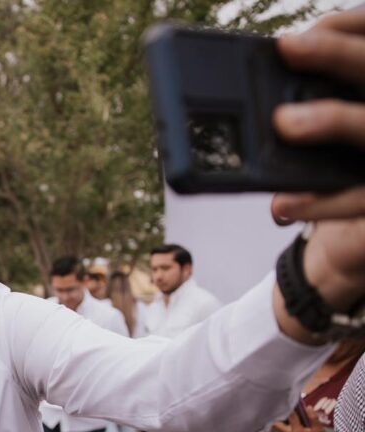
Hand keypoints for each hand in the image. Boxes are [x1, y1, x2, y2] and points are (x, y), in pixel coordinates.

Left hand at [267, 7, 364, 339]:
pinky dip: (319, 202)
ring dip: (332, 119)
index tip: (294, 32)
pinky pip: (357, 199)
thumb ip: (294, 105)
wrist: (350, 243)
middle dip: (336, 54)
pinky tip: (280, 205)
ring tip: (284, 122)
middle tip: (287, 46)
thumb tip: (239, 85)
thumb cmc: (326, 170)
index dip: (343, 26)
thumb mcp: (312, 131)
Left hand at [272, 406, 329, 431]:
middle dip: (279, 416)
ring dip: (280, 421)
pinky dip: (281, 426)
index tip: (291, 402)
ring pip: (276, 428)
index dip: (291, 408)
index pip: (290, 417)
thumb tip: (307, 407)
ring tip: (285, 415)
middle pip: (276, 424)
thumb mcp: (319, 428)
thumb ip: (313, 417)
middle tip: (285, 410)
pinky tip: (287, 422)